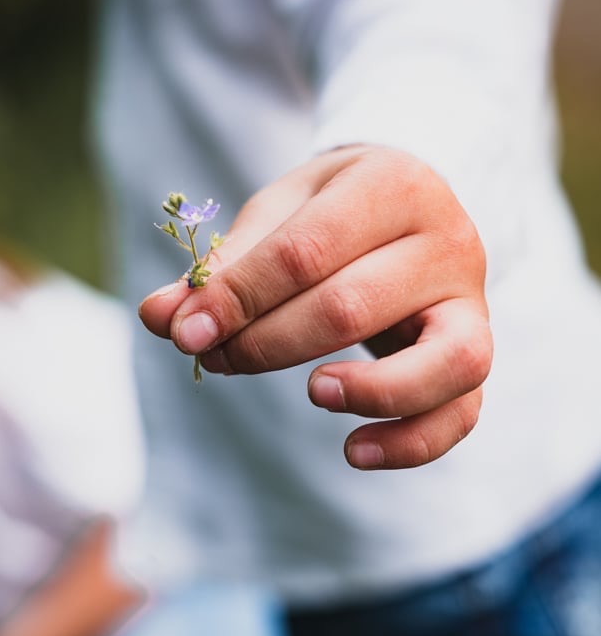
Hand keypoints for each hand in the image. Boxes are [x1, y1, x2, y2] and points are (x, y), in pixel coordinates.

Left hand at [139, 145, 491, 468]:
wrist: (412, 206)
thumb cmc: (334, 214)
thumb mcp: (278, 217)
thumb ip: (224, 268)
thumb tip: (159, 317)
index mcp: (392, 185)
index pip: (305, 251)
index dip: (238, 299)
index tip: (183, 333)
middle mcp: (448, 241)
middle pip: (352, 306)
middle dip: (269, 343)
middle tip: (219, 359)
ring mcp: (473, 303)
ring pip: (446, 361)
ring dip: (369, 390)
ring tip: (310, 394)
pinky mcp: (476, 354)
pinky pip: (462, 413)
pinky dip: (411, 443)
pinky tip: (353, 450)